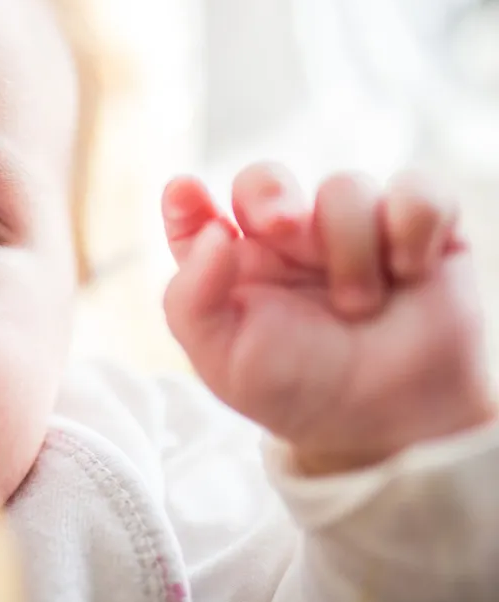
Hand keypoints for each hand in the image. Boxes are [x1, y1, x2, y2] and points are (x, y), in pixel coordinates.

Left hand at [161, 164, 495, 474]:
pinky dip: (413, 223)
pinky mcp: (419, 229)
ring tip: (359, 306)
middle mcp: (287, 239)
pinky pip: (418, 189)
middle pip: (264, 179)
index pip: (196, 217)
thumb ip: (192, 301)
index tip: (183, 193)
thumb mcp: (224, 361)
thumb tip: (213, 234)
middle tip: (282, 227)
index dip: (184, 200)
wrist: (394, 422)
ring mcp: (352, 229)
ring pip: (345, 187)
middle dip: (269, 193)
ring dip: (352, 246)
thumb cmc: (302, 391)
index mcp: (234, 265)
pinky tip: (408, 270)